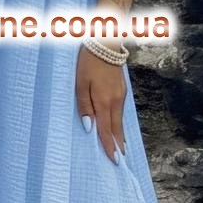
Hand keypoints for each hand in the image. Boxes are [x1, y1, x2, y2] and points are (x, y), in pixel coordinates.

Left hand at [76, 46, 126, 162]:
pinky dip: (120, 122)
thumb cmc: (88, 62)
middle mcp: (115, 100)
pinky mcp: (122, 89)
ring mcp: (121, 94)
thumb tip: (89, 127)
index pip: (107, 129)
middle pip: (117, 127)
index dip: (110, 146)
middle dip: (118, 144)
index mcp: (104, 101)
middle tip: (120, 160)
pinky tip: (118, 126)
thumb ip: (84, 106)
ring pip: (120, 119)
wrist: (105, 42)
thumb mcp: (80, 84)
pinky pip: (121, 111)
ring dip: (120, 135)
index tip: (114, 160)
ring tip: (121, 148)